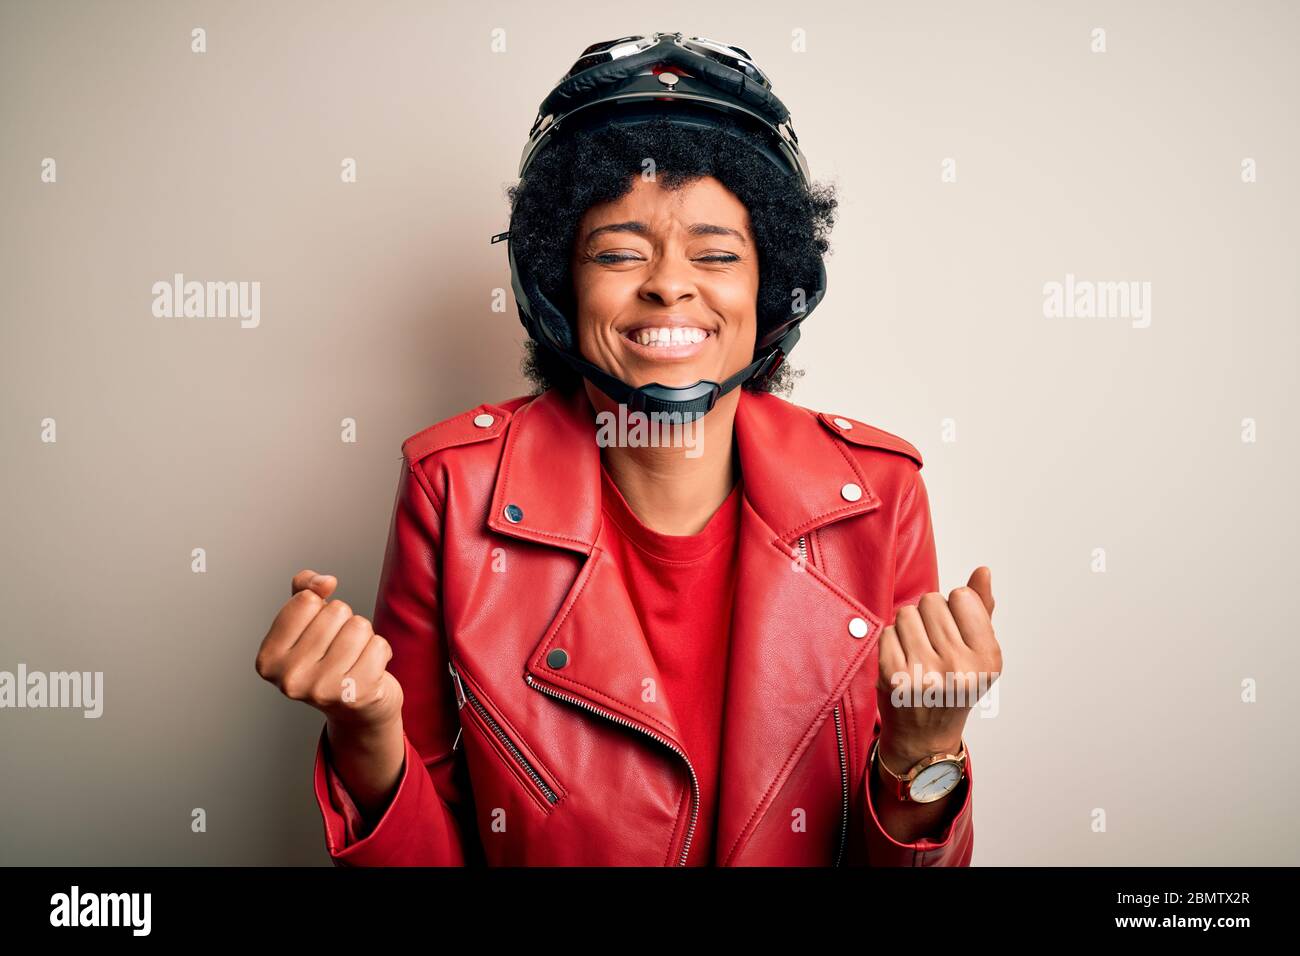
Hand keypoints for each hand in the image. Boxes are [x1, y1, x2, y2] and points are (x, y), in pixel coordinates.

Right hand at [254, 569, 404, 732]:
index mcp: (268, 659)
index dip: (320, 608)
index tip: (318, 634)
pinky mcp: (356, 695)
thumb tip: (325, 582)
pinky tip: (369, 670)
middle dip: (344, 623)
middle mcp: (289, 679)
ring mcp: (322, 690)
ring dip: (364, 636)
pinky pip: (379, 645)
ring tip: (354, 658)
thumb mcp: (306, 621)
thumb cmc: (328, 657)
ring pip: (359, 626)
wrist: (356, 708)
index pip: (306, 599)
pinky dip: (381, 652)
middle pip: (336, 611)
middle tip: (339, 649)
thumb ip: (304, 589)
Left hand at [875, 566, 1000, 765]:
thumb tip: (983, 570)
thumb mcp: (978, 653)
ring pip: (906, 612)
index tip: (955, 635)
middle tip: (934, 648)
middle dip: (930, 618)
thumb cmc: (953, 686)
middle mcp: (959, 668)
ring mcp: (924, 674)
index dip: (954, 609)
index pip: (962, 596)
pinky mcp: (893, 677)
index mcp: (988, 659)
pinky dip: (891, 643)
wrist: (925, 737)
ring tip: (918, 654)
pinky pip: (886, 631)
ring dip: (909, 627)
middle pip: (931, 601)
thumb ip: (982, 609)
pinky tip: (901, 663)